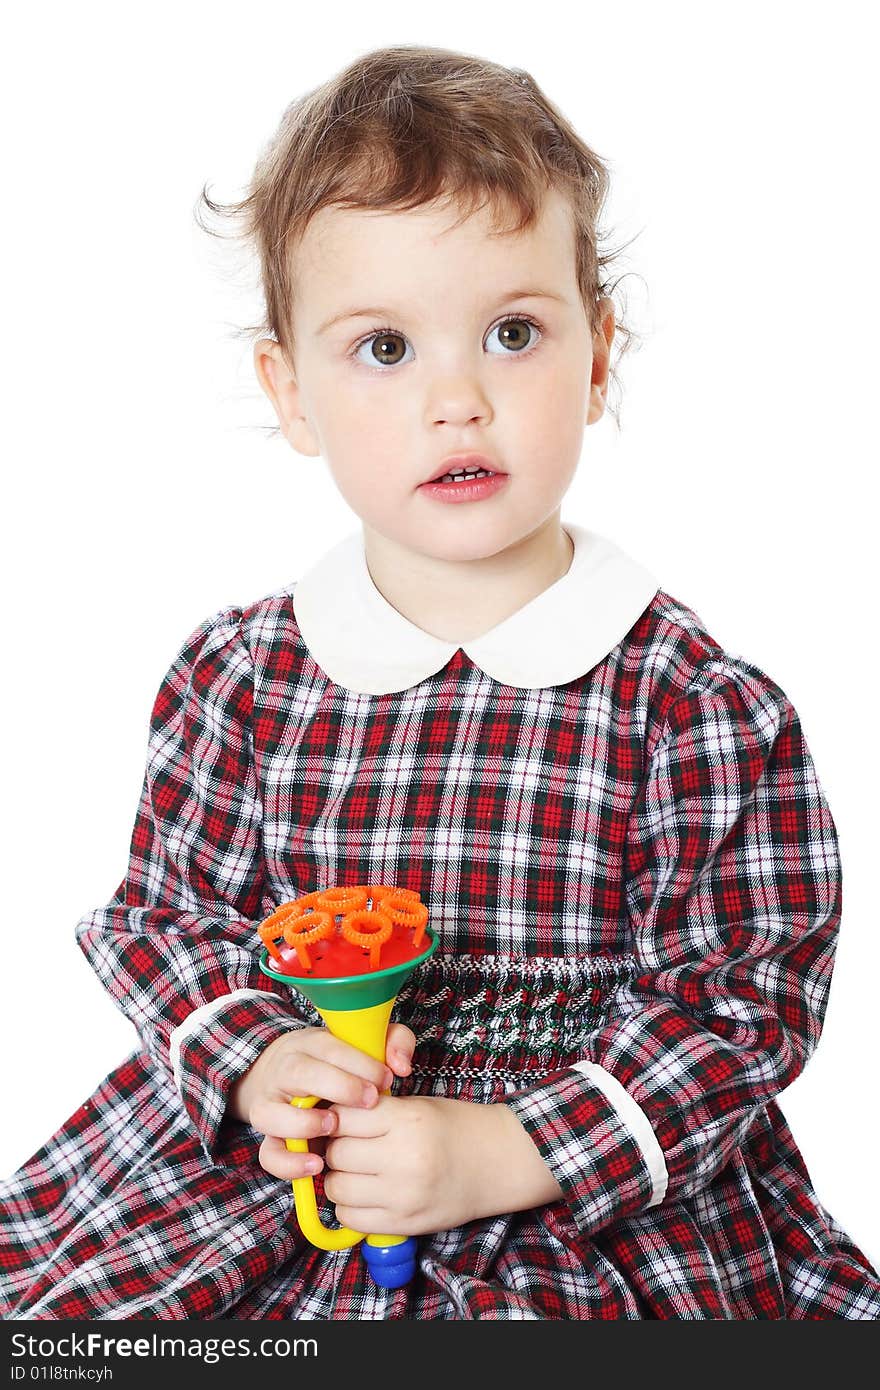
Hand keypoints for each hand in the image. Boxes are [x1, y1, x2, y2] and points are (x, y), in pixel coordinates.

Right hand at [228, 1022, 416, 1181]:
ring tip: (333, 1126)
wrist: (285, 1072)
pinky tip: (317, 1165)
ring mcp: (271, 1105)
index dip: (360, 1064)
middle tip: (369, 1102)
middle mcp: (284, 1071)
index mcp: (310, 1045)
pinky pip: (269, 1153)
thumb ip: (391, 1042)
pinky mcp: (268, 1136)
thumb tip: (402, 1066)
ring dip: (304, 1123)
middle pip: (300, 1073)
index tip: (385, 1079)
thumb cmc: (337, 1063)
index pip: (330, 1048)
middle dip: (338, 1088)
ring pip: (272, 1114)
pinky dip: (289, 1163)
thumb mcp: (363, 1044)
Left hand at [321, 1094, 563, 1235]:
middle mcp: (403, 1158)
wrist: (499, 1161)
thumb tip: (330, 1122)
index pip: (343, 1118)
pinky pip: (352, 1219)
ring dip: (340, 1180)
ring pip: (338, 1190)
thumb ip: (377, 1113)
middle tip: (349, 1146)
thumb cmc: (456, 1127)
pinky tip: (365, 1195)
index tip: (343, 1121)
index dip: (337, 1118)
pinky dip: (350, 1207)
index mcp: (407, 1120)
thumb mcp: (417, 1106)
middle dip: (336, 1149)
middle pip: (336, 1155)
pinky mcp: (405, 1224)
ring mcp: (404, 1195)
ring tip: (356, 1172)